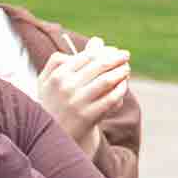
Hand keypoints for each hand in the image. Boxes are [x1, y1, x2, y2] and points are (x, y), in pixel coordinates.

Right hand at [37, 36, 134, 153]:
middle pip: (99, 66)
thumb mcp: (50, 80)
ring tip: (126, 69)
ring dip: (121, 72)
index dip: (104, 51)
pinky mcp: (87, 117)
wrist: (53, 135)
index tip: (115, 50)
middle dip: (116, 58)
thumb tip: (97, 41)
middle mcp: (66, 88)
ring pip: (106, 81)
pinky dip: (120, 89)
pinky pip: (110, 99)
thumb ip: (67, 59)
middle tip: (125, 55)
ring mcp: (77, 103)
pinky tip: (124, 85)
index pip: (87, 57)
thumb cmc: (54, 102)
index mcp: (57, 76)